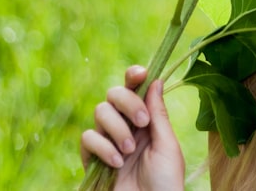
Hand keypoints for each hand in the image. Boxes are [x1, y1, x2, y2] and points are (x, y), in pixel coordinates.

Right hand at [80, 66, 185, 190]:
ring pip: (100, 112)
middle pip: (113, 93)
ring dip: (117, 129)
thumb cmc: (166, 181)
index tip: (141, 74)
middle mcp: (126, 125)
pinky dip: (103, 147)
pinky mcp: (93, 159)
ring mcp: (108, 141)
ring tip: (130, 151)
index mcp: (147, 119)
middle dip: (128, 102)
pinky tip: (117, 162)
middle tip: (143, 122)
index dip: (134, 76)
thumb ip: (158, 114)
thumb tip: (155, 79)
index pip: (135, 88)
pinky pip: (88, 138)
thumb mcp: (167, 145)